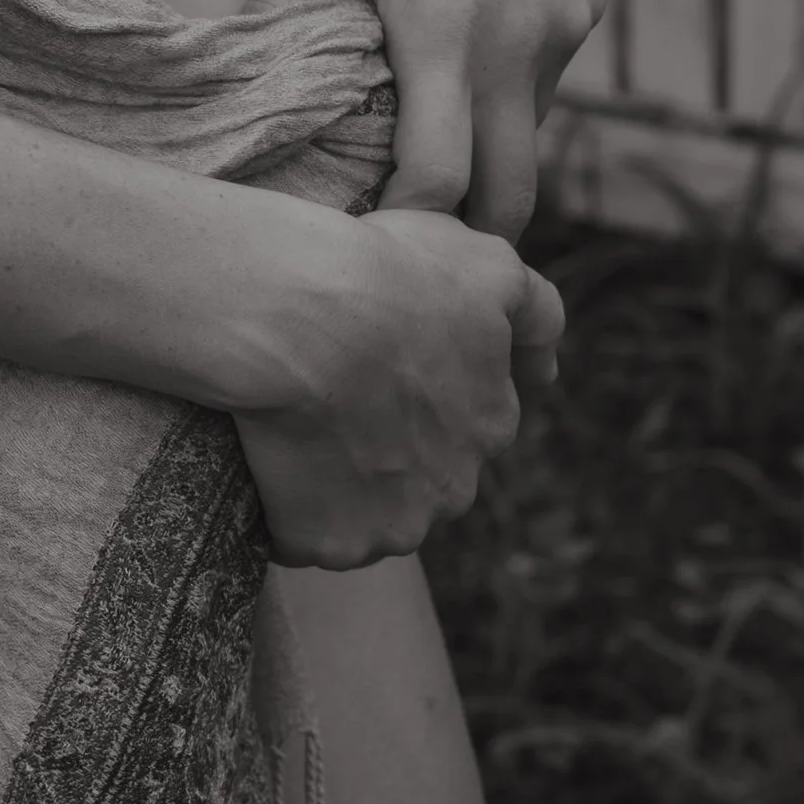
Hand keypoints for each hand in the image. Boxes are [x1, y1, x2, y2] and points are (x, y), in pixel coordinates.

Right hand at [229, 203, 563, 568]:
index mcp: (492, 417)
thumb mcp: (486, 260)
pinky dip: (285, 513)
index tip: (386, 385)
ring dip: (337, 490)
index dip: (426, 405)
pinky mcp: (338, 542)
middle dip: (387, 454)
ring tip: (280, 438)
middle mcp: (457, 480)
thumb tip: (545, 368)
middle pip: (420, 478)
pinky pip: (306, 536)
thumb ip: (529, 306)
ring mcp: (400, 520)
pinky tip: (258, 468)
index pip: (467, 426)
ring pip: (368, 513)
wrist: (303, 312)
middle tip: (327, 406)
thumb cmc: (384, 269)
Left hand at [250, 0, 603, 234]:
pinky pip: (545, 84)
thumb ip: (288, 4)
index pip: (439, 184)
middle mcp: (521, 42)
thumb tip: (240, 84)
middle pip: (511, 197)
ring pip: (530, 138)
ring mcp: (564, 26)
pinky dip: (505, 104)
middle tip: (405, 249)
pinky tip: (455, 79)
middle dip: (465, 236)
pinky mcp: (584, 2)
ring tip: (421, 166)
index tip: (361, 250)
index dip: (402, 230)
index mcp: (448, 32)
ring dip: (487, 163)